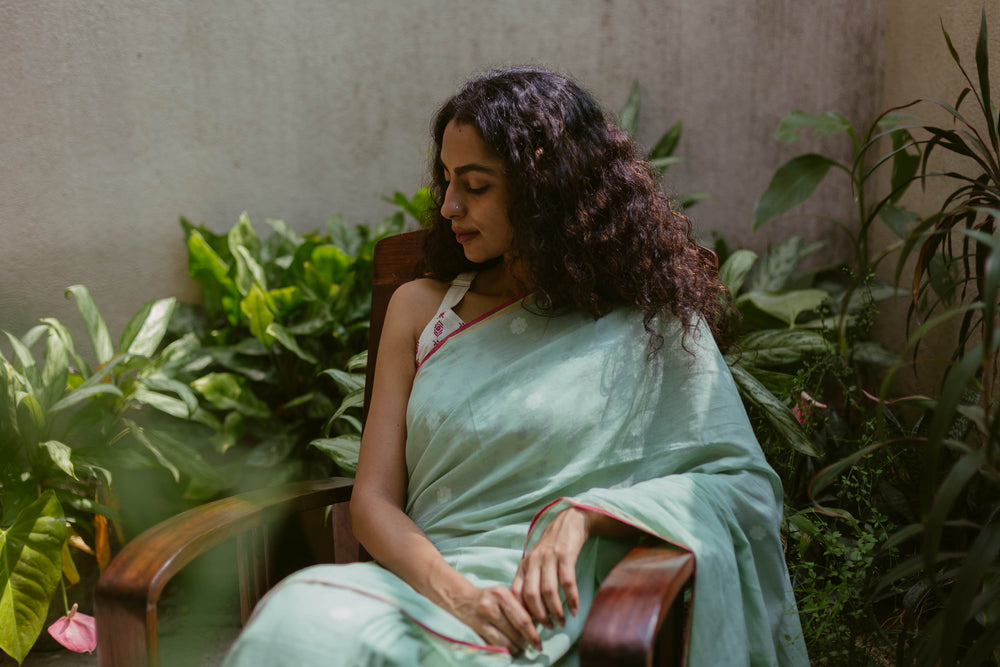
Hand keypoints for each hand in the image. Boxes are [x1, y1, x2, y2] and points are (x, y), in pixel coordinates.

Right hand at [449, 584, 541, 652]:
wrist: (462, 598)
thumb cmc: (489, 598)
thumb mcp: (503, 595)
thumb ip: (518, 606)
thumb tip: (537, 626)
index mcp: (502, 594)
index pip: (523, 618)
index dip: (533, 634)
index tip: (539, 644)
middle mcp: (492, 604)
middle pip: (515, 631)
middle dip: (525, 642)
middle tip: (530, 646)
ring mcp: (482, 616)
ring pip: (505, 640)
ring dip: (515, 648)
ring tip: (519, 648)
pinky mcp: (476, 627)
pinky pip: (494, 644)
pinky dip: (504, 649)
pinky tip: (508, 649)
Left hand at [510, 506, 589, 628]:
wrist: (569, 521)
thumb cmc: (552, 546)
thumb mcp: (535, 561)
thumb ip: (529, 580)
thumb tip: (528, 610)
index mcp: (524, 565)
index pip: (516, 593)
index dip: (521, 613)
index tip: (529, 627)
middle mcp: (533, 561)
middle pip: (531, 595)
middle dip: (539, 616)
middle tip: (548, 628)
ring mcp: (549, 558)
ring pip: (548, 591)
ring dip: (556, 610)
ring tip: (561, 622)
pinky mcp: (565, 555)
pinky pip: (567, 582)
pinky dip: (571, 599)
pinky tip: (574, 610)